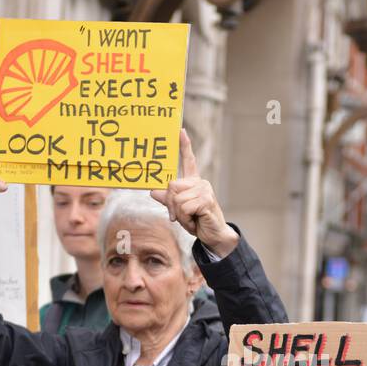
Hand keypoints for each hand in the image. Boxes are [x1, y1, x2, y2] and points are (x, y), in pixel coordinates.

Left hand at [150, 129, 238, 256]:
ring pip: (177, 199)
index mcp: (193, 182)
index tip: (180, 130)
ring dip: (179, 214)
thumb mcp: (178, 210)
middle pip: (172, 186)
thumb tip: (153, 191)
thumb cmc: (197, 221)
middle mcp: (200, 182)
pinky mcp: (206, 200)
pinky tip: (195, 221)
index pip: (189, 160)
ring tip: (190, 219)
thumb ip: (168, 200)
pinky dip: (185, 218)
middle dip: (171, 204)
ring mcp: (204, 190)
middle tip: (178, 216)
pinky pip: (184, 207)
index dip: (184, 145)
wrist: (214, 235)